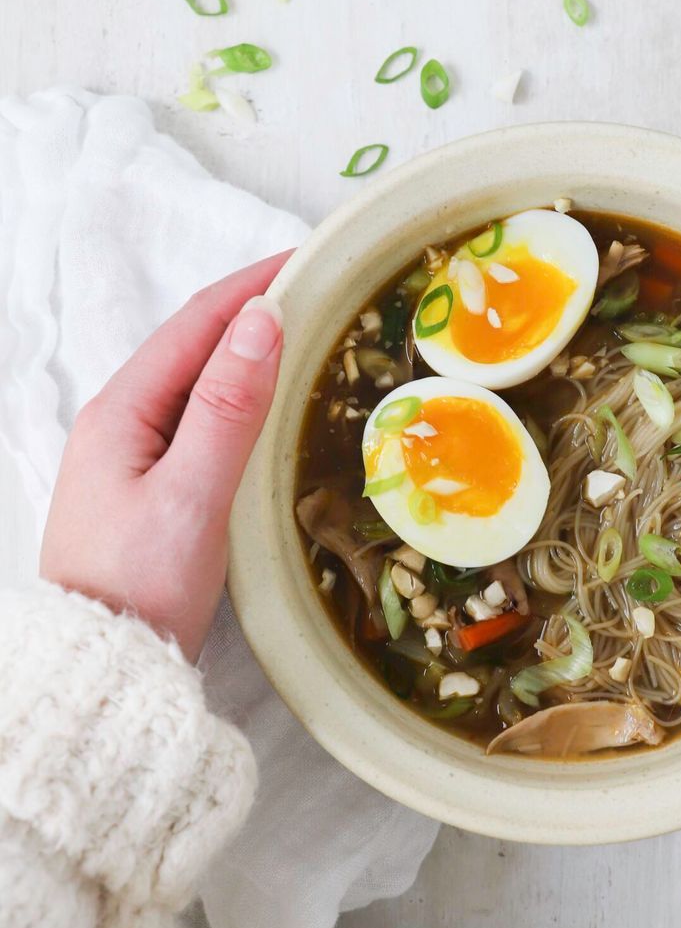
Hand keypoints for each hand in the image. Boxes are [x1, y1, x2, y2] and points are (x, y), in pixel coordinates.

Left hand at [40, 253, 290, 661]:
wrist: (102, 669)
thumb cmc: (141, 585)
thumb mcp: (192, 495)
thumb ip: (228, 408)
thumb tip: (264, 319)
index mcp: (122, 411)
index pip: (197, 322)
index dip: (255, 283)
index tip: (315, 258)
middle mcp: (121, 423)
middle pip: (198, 347)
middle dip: (259, 313)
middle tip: (330, 297)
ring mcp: (133, 459)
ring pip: (202, 387)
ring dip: (254, 357)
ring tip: (318, 343)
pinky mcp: (152, 493)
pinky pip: (204, 426)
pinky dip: (246, 403)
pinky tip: (279, 413)